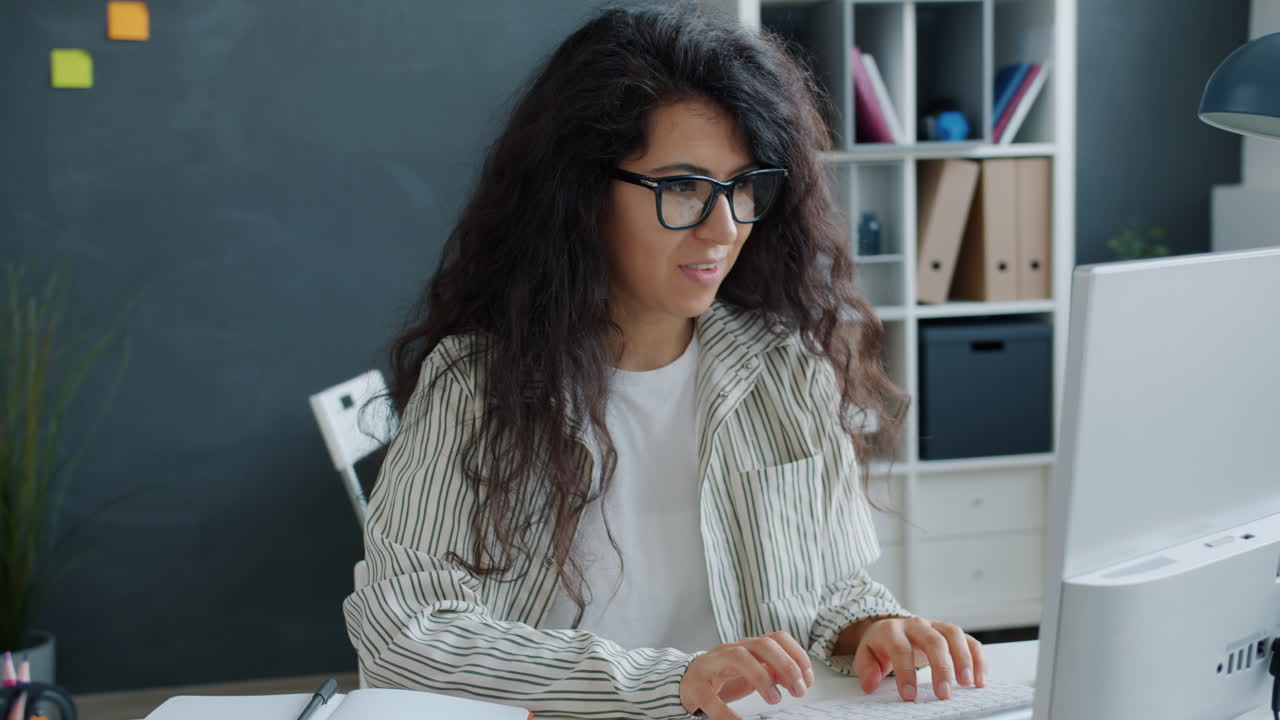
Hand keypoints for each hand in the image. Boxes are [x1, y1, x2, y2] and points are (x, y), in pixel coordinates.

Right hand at [679, 631, 814, 719]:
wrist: (684, 683)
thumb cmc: (723, 677)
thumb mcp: (751, 672)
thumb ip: (773, 671)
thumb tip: (798, 677)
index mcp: (747, 647)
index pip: (777, 638)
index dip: (797, 655)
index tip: (808, 679)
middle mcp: (731, 650)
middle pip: (762, 644)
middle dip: (786, 665)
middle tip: (799, 691)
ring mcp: (712, 664)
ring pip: (738, 657)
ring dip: (762, 678)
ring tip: (775, 700)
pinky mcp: (695, 685)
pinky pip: (710, 696)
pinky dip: (726, 711)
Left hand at [850, 617, 984, 701]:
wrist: (891, 629)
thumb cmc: (881, 646)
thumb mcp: (866, 655)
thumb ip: (866, 669)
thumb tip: (870, 684)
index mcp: (891, 630)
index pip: (900, 648)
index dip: (905, 671)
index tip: (909, 696)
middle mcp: (916, 624)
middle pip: (932, 640)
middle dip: (940, 667)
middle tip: (944, 694)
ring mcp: (935, 626)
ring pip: (953, 635)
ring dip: (963, 659)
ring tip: (968, 684)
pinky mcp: (951, 633)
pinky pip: (969, 640)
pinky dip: (978, 658)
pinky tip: (980, 679)